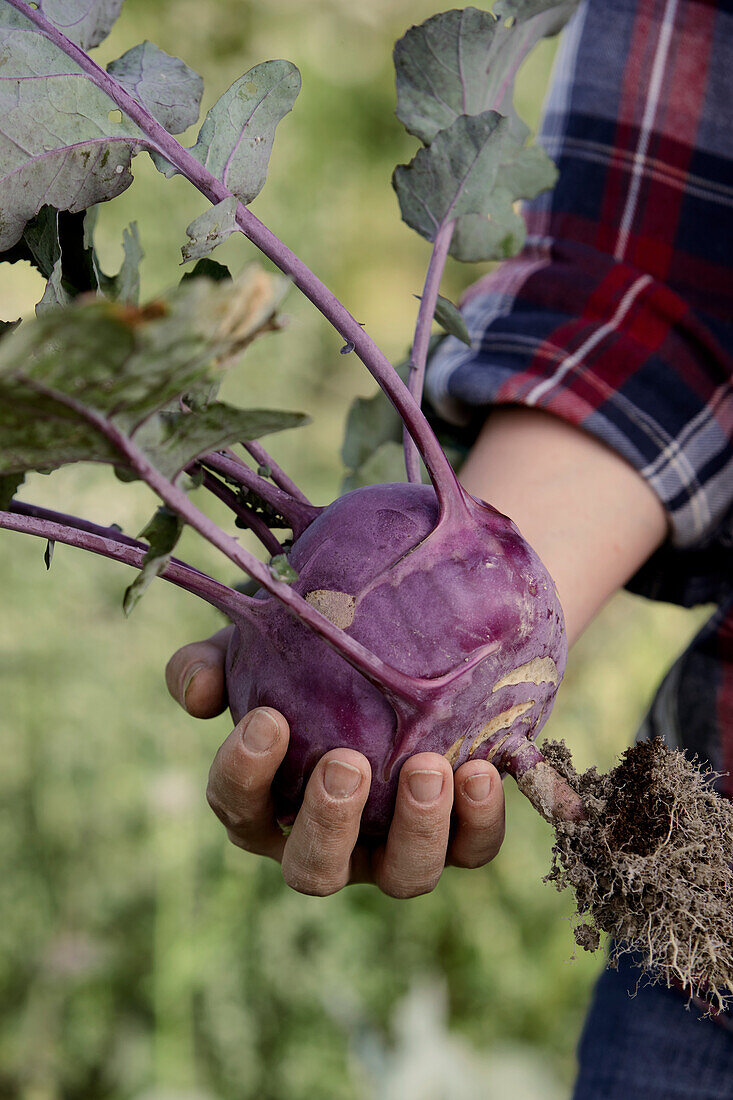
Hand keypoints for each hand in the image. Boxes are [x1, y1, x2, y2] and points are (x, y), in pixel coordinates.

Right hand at [166, 628, 505, 896]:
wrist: (394, 645)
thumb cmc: (307, 658)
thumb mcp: (254, 650)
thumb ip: (211, 663)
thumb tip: (196, 691)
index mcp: (267, 803)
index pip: (239, 807)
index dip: (245, 774)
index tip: (267, 720)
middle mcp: (329, 841)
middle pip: (314, 869)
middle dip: (329, 823)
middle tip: (345, 764)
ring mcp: (394, 847)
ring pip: (404, 877)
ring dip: (417, 830)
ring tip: (427, 767)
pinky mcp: (457, 837)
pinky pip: (473, 849)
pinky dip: (480, 821)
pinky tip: (481, 770)